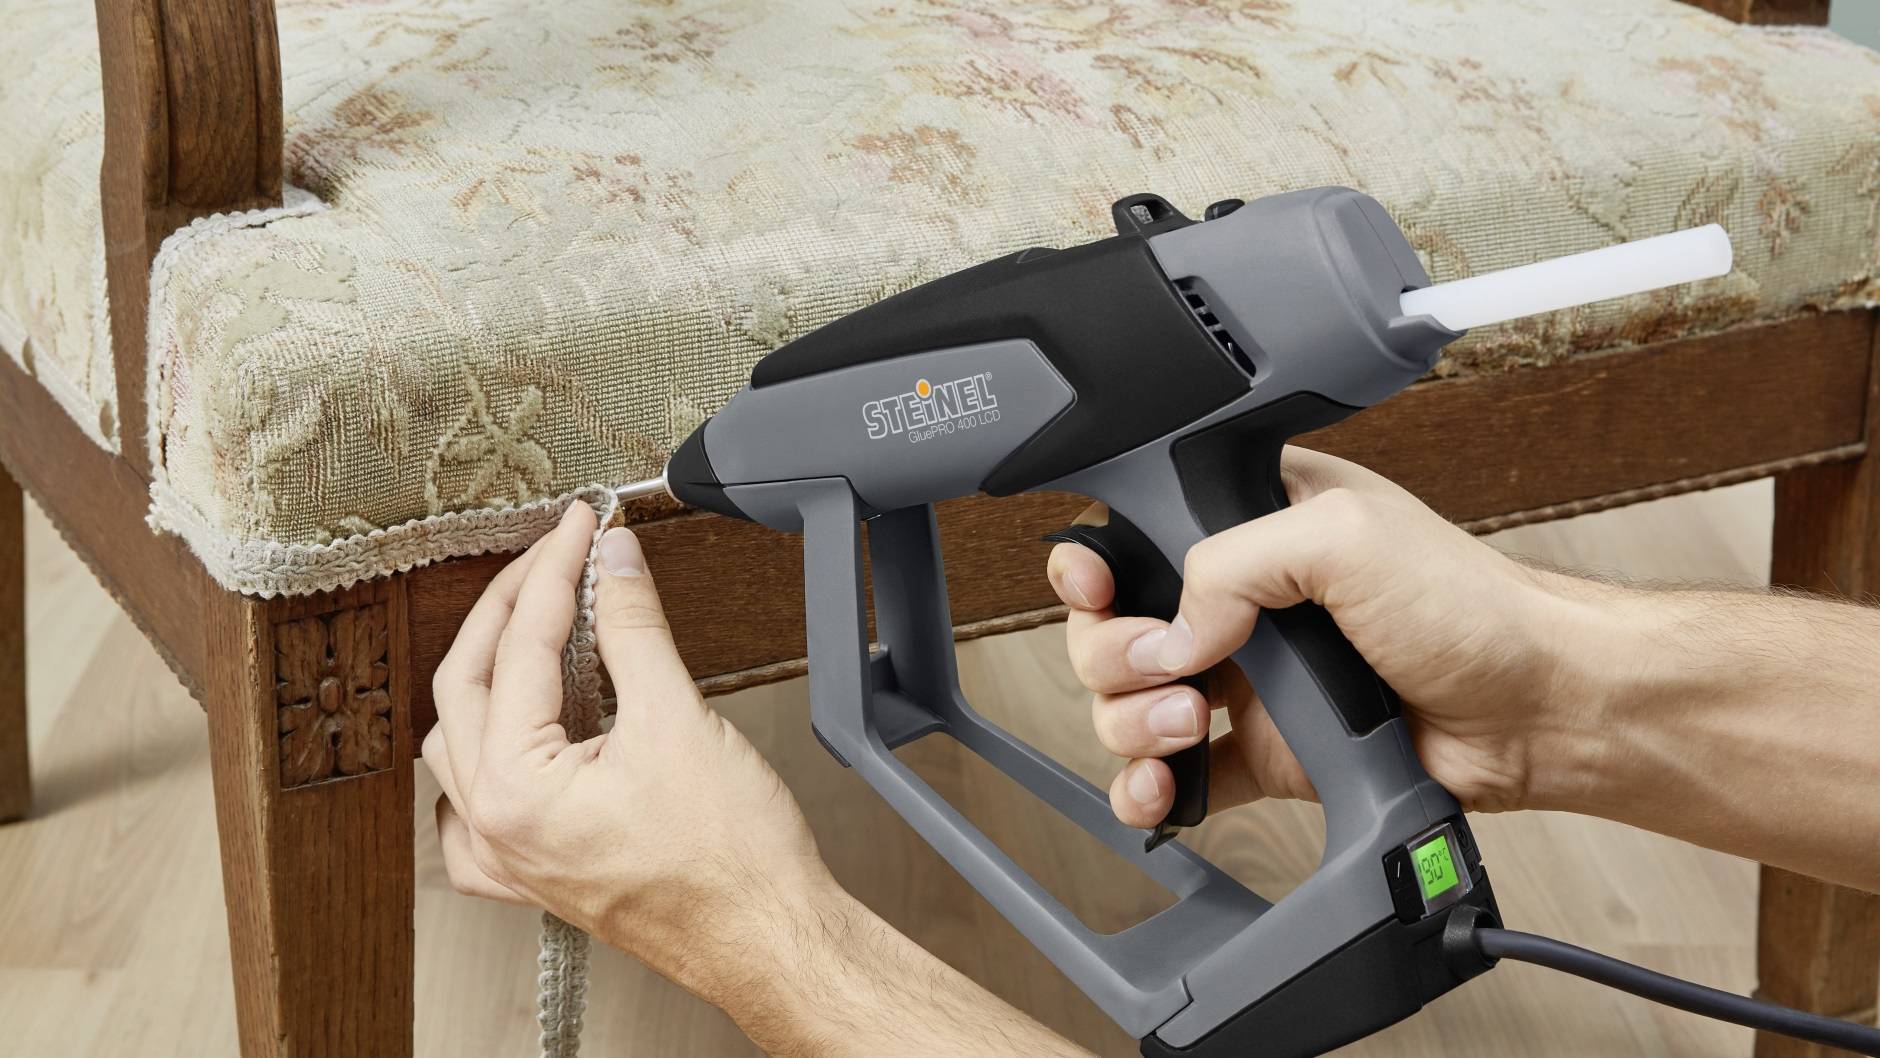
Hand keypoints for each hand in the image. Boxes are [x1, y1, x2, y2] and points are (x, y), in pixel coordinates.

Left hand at [422, 503, 835, 998]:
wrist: (768, 936)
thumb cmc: (732, 862)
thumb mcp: (680, 718)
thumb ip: (635, 628)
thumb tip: (615, 566)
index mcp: (515, 792)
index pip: (520, 648)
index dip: (555, 572)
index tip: (580, 529)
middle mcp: (495, 829)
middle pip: (469, 684)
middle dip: (514, 607)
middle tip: (558, 556)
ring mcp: (510, 857)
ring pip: (461, 741)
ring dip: (491, 673)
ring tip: (537, 621)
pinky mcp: (536, 873)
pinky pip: (474, 811)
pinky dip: (485, 758)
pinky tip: (514, 732)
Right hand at [1047, 447, 1603, 827]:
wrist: (1539, 711)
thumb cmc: (1471, 605)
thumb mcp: (1346, 536)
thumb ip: (1236, 561)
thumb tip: (1170, 631)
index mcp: (1252, 520)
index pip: (1133, 532)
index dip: (1093, 566)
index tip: (1096, 592)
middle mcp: (1240, 599)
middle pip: (1115, 628)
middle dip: (1113, 655)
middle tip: (1164, 668)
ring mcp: (1247, 679)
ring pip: (1131, 705)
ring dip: (1132, 723)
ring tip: (1188, 725)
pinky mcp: (1264, 752)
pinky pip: (1178, 775)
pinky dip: (1153, 789)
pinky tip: (1161, 791)